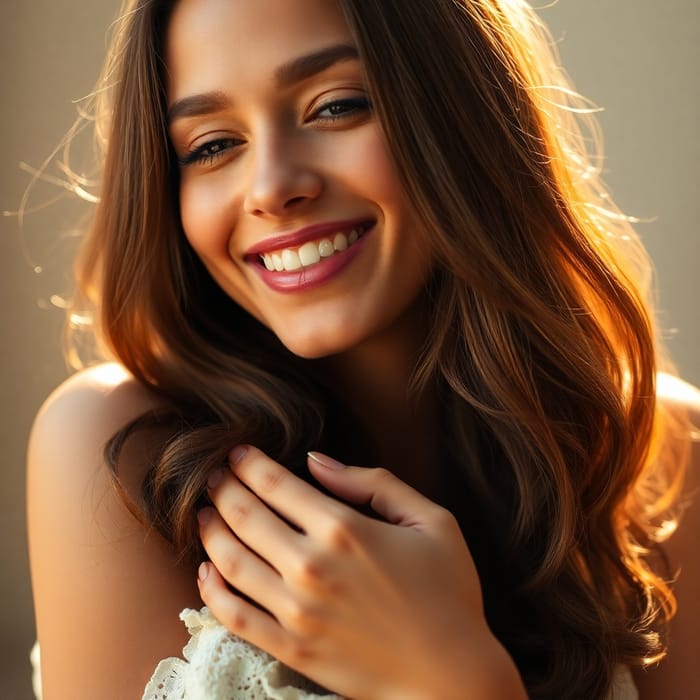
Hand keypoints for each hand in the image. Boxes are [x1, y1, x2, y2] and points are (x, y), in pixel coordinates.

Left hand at [197, 446, 524, 699]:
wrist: (452, 675)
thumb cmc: (448, 591)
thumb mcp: (431, 520)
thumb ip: (373, 483)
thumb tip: (317, 461)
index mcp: (345, 529)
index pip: (276, 484)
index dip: (250, 463)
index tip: (238, 452)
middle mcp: (312, 566)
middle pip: (246, 516)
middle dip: (223, 488)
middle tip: (213, 475)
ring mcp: (297, 611)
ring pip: (231, 561)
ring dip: (210, 531)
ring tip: (203, 513)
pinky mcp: (292, 649)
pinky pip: (235, 616)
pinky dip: (212, 591)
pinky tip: (206, 571)